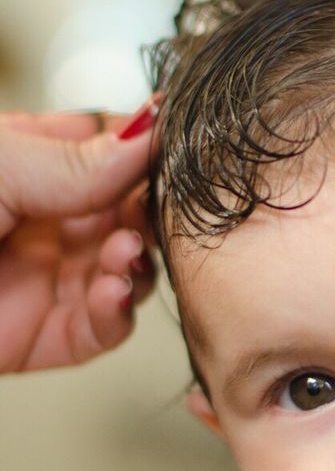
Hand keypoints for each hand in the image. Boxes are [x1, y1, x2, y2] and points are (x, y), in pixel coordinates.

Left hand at [0, 103, 157, 372]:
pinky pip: (100, 329)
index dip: (144, 158)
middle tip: (147, 216)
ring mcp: (42, 278)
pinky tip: (112, 291)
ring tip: (122, 256)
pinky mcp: (37, 337)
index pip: (109, 154)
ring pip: (124, 273)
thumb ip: (77, 160)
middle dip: (147, 217)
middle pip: (127, 217)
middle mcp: (40, 219)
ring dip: (136, 264)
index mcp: (24, 163)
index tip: (173, 157)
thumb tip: (152, 133)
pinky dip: (117, 312)